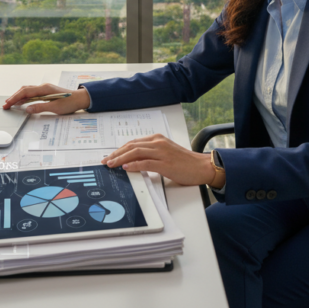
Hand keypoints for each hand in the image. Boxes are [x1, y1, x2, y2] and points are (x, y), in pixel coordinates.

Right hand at [2, 84, 89, 114]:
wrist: (80, 99)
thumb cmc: (69, 103)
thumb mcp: (55, 107)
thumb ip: (40, 107)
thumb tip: (27, 109)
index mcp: (44, 89)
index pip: (26, 92)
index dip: (15, 97)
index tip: (8, 103)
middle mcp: (43, 87)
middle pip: (24, 90)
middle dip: (14, 97)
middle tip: (5, 105)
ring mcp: (44, 89)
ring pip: (27, 91)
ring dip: (18, 97)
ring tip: (10, 104)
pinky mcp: (45, 93)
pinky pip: (32, 94)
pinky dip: (24, 98)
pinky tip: (21, 103)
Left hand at [101, 134, 218, 186]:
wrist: (202, 166)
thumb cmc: (185, 163)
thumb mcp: (165, 154)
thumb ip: (150, 155)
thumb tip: (133, 163)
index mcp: (157, 139)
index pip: (133, 143)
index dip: (119, 150)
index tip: (110, 156)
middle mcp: (158, 143)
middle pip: (131, 146)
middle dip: (116, 154)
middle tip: (105, 161)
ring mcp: (162, 152)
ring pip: (136, 152)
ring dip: (120, 159)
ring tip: (111, 164)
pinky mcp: (165, 163)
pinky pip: (145, 163)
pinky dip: (133, 165)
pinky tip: (125, 168)